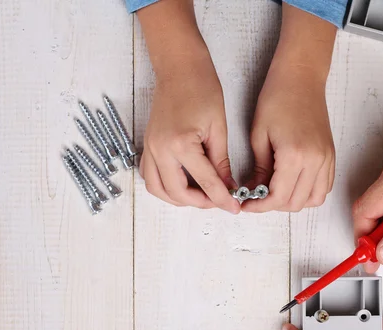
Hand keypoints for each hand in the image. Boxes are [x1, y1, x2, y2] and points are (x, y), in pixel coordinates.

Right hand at [137, 0, 239, 212]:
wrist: (180, 69)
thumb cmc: (202, 90)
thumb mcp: (219, 128)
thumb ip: (221, 162)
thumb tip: (227, 186)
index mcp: (181, 144)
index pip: (206, 183)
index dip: (222, 199)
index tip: (234, 208)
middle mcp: (160, 150)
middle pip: (178, 194)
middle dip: (201, 203)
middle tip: (219, 201)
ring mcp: (150, 148)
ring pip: (159, 190)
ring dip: (180, 199)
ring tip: (202, 196)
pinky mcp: (147, 145)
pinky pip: (150, 176)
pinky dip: (165, 187)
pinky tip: (184, 185)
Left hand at [243, 4, 335, 212]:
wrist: (301, 78)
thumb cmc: (277, 99)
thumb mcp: (258, 136)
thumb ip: (258, 169)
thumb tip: (255, 191)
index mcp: (295, 156)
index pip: (277, 198)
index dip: (259, 206)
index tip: (246, 204)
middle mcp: (316, 161)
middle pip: (295, 203)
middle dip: (273, 205)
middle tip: (256, 197)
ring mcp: (327, 159)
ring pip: (313, 200)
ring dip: (292, 202)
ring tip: (274, 191)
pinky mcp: (331, 156)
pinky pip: (324, 187)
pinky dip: (309, 193)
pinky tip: (292, 184)